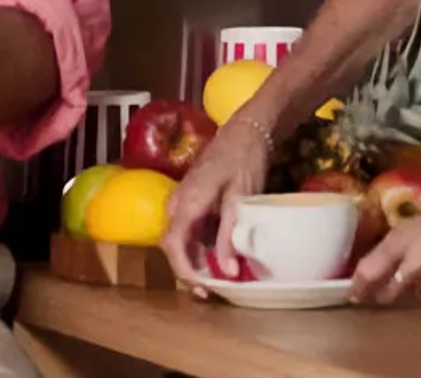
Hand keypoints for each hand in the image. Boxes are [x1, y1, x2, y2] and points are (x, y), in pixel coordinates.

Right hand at [161, 107, 271, 283]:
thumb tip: (229, 273)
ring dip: (195, 258)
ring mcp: (181, 199)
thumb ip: (230, 236)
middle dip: (190, 270)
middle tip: (212, 290)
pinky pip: (188, 228)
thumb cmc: (244, 160)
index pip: (174, 246)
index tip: (203, 289)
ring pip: (180, 238)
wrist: (246, 129)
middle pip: (174, 245)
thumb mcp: (241, 200)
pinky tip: (218, 253)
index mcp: (187, 203)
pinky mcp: (190, 199)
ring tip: (217, 276)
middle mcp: (177, 203)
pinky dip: (199, 245)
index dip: (185, 272)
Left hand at [349, 207, 420, 304]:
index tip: (354, 295)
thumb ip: (393, 248)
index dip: (359, 287)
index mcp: (402, 238)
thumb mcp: (415, 224)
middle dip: (386, 293)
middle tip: (385, 291)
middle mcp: (418, 259)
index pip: (369, 271)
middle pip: (391, 291)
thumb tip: (368, 272)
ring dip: (419, 287)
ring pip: (420, 294)